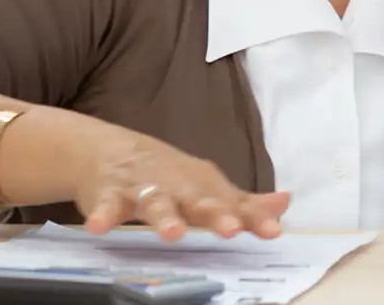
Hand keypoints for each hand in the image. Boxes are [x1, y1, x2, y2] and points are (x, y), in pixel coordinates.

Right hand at [46, 116, 289, 241]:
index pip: (233, 204)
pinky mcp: (108, 193)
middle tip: (231, 229)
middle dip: (215, 214)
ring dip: (164, 216)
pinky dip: (102, 214)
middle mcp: (177, 186)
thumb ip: (244, 203)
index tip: (273, 231)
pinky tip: (99, 227)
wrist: (109, 149)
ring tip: (173, 233)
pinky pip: (105, 205)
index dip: (253, 218)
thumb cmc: (167, 176)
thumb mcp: (206, 187)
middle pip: (198, 201)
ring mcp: (143, 188)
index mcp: (204, 187)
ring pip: (155, 203)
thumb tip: (285, 204)